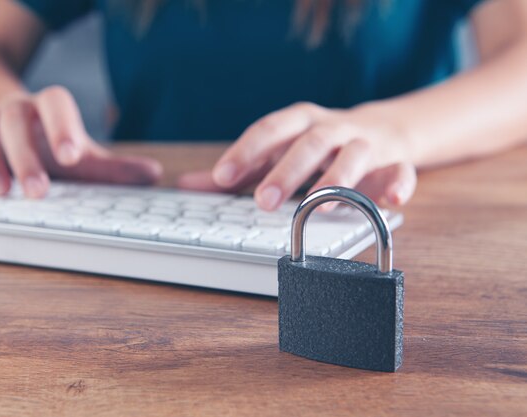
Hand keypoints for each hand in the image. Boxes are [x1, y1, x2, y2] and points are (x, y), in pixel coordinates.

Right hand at [0, 86, 161, 197]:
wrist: (3, 116)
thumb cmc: (47, 141)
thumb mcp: (79, 154)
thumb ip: (112, 167)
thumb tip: (155, 174)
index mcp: (47, 110)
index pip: (56, 102)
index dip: (63, 126)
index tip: (72, 156)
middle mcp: (15, 109)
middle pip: (15, 118)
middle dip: (25, 156)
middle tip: (38, 192)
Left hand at [178, 102, 416, 210]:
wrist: (384, 129)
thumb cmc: (318, 145)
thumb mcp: (278, 151)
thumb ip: (239, 169)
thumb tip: (186, 185)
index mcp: (300, 122)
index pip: (269, 131)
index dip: (245, 152)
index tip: (221, 178)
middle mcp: (332, 128)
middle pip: (310, 143)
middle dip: (287, 171)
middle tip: (263, 201)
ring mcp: (366, 144)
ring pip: (354, 155)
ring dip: (337, 180)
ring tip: (318, 207)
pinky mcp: (394, 162)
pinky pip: (401, 171)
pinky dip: (399, 183)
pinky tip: (392, 199)